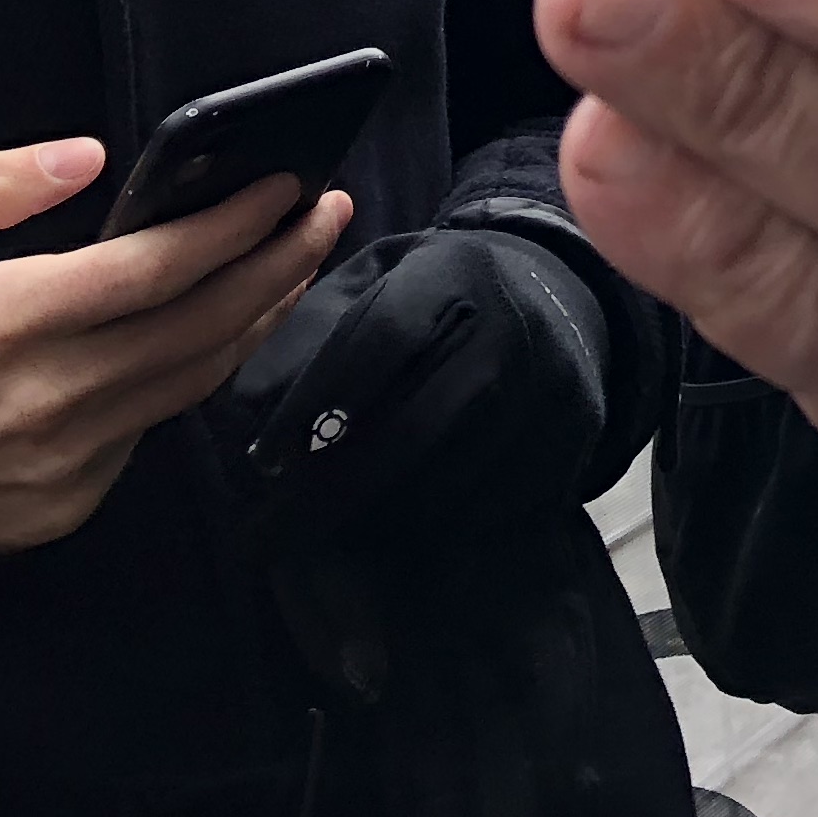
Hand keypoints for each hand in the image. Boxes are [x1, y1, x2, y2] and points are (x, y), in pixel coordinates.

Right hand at [0, 142, 349, 583]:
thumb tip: (86, 153)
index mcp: (4, 324)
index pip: (158, 268)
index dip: (235, 224)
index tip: (288, 183)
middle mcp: (47, 398)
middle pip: (203, 325)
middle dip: (280, 262)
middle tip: (325, 211)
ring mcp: (62, 462)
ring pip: (193, 381)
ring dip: (258, 318)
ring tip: (295, 262)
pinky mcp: (63, 507)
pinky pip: (148, 430)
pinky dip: (190, 376)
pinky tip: (212, 334)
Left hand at [219, 227, 613, 538]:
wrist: (556, 294)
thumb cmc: (436, 294)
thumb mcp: (372, 281)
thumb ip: (308, 330)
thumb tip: (245, 405)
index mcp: (452, 275)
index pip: (377, 340)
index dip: (313, 404)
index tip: (262, 463)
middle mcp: (507, 328)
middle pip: (411, 429)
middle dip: (327, 496)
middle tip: (262, 541)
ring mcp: (548, 386)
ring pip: (447, 482)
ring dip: (375, 522)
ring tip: (326, 536)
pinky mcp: (572, 436)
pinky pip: (490, 509)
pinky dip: (432, 532)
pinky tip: (395, 531)